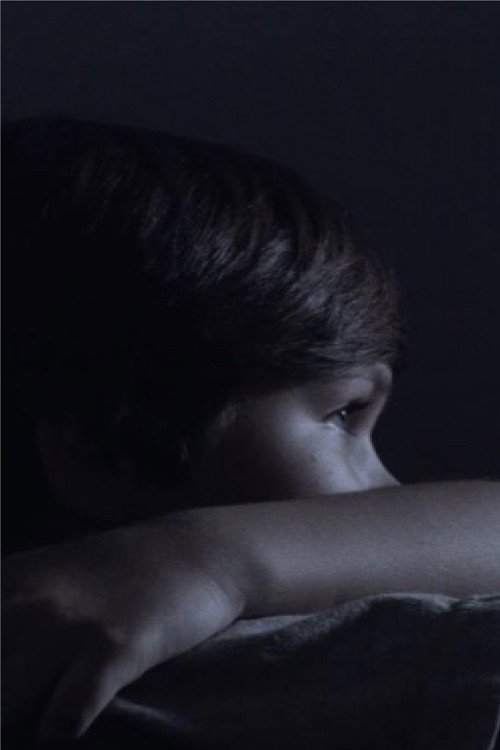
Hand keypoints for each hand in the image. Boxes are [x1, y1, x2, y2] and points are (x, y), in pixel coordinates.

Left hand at [2, 513, 244, 742]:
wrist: (196, 551)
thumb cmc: (118, 573)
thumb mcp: (46, 578)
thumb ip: (8, 614)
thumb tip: (0, 677)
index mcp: (4, 582)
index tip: (8, 688)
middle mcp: (25, 601)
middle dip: (2, 712)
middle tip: (21, 713)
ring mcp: (69, 625)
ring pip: (7, 710)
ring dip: (21, 728)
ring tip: (39, 724)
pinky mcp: (114, 647)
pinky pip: (62, 721)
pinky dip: (58, 735)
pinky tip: (71, 726)